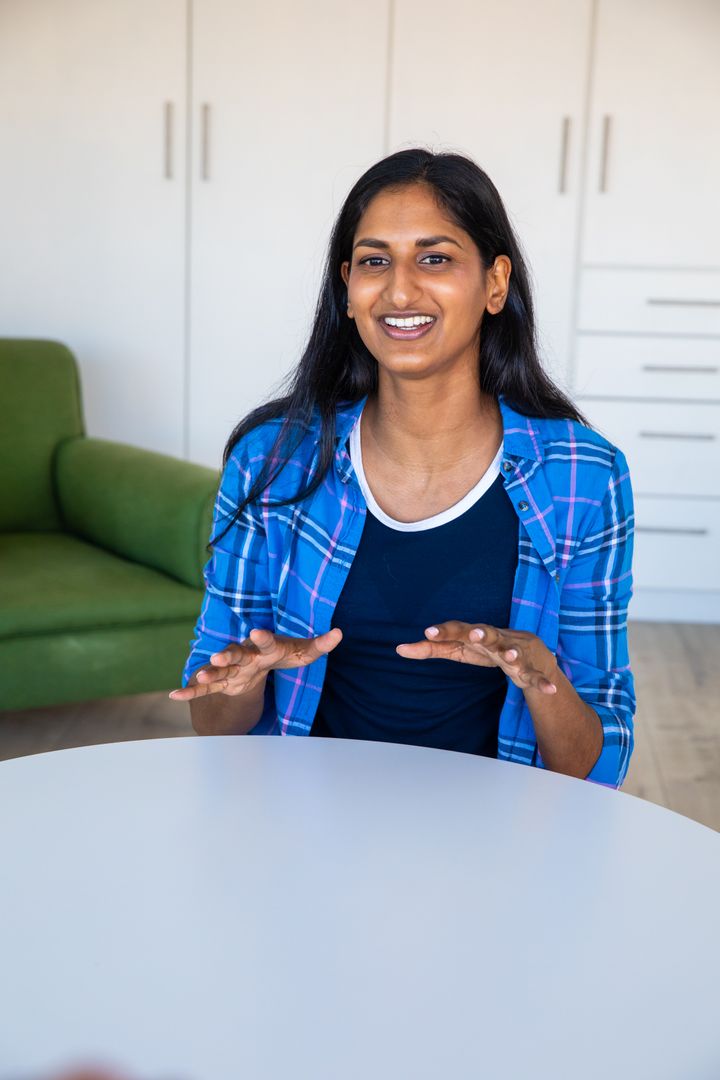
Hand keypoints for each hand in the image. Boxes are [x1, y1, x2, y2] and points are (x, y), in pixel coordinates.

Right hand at [169, 627, 342, 699]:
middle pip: (235, 654)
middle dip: (227, 654)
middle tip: (219, 655)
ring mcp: (230, 669)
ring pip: (218, 671)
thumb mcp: (303, 651)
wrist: (258, 661)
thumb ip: (320, 644)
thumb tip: (340, 633)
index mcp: (264, 647)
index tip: (258, 631)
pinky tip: (173, 696)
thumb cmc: (282, 653)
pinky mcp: (221, 682)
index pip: (265, 641)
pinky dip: (190, 691)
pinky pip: (205, 689)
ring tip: (200, 673)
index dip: (262, 637)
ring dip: (209, 672)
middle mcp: (244, 655)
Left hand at [396, 621, 557, 694]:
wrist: (530, 651)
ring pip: (513, 652)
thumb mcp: (458, 649)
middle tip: (475, 634)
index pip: (458, 630)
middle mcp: (496, 639)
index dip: (444, 631)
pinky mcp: (530, 669)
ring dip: (511, 653)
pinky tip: (549, 690)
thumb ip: (431, 649)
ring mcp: (515, 653)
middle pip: (488, 634)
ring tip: (508, 656)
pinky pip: (536, 676)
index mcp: (476, 634)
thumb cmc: (486, 648)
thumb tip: (398, 649)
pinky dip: (543, 682)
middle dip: (482, 633)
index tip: (428, 632)